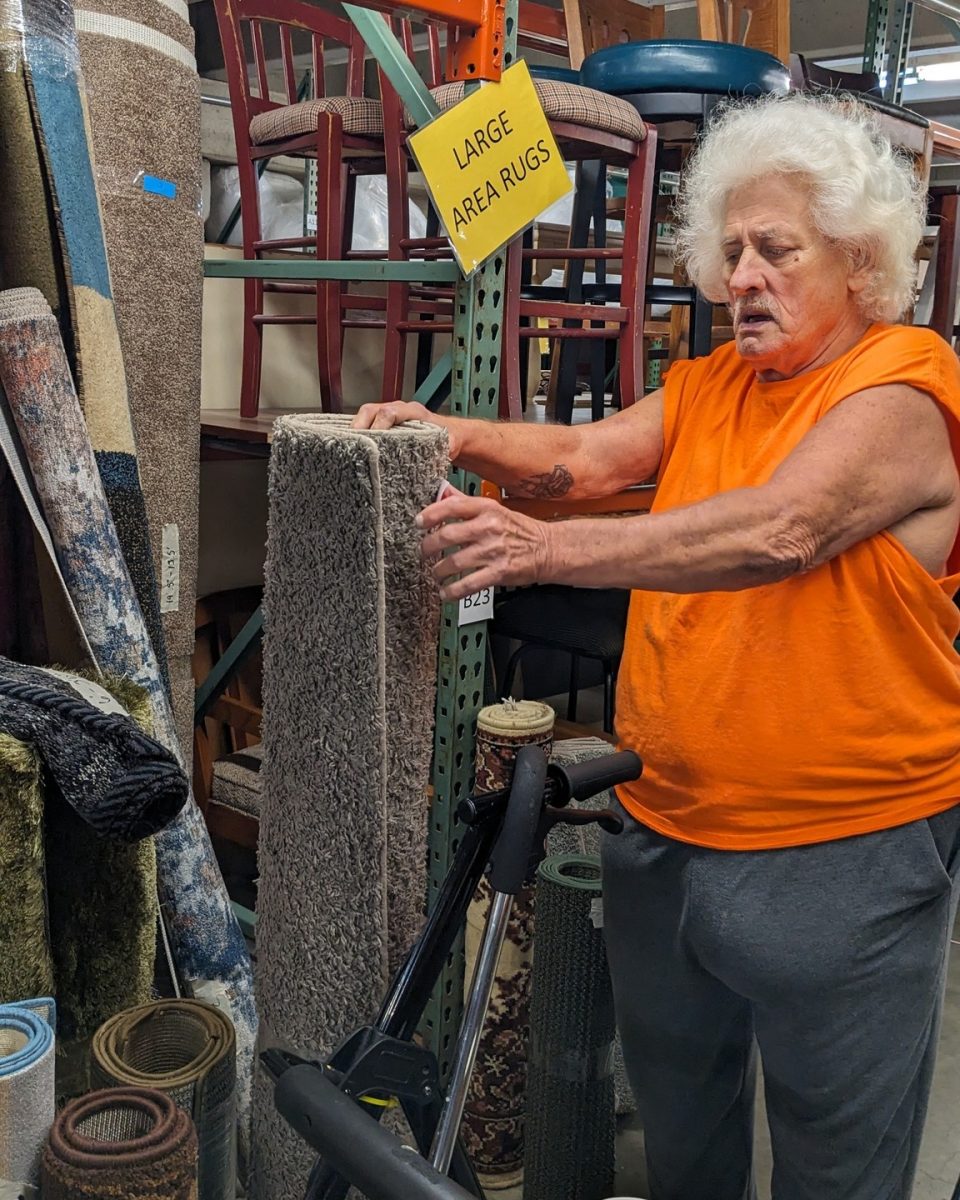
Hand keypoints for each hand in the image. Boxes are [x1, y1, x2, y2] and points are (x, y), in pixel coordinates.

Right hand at [351, 401, 460, 456]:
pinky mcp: (382, 427)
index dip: (379, 424)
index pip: (389, 412)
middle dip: (359, 425)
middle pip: (370, 411)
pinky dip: (358, 436)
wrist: (449, 435)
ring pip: (365, 417)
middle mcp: (397, 410)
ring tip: (347, 447)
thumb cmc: (447, 436)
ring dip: (355, 431)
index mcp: (413, 411)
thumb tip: (446, 447)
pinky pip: (366, 426)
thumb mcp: (451, 441)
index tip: (373, 439)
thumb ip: (449, 444)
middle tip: (351, 443)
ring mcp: (387, 417)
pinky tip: (352, 449)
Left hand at [418, 488, 551, 600]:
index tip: (419, 523)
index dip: (430, 514)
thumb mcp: (496, 509)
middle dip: (428, 547)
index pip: (452, 506)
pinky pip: (467, 584)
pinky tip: (446, 593)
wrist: (549, 549)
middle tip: (423, 552)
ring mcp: (493, 551)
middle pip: (446, 536)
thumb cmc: (521, 530)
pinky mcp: (498, 572)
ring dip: (438, 571)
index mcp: (487, 508)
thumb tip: (444, 494)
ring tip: (435, 573)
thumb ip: (468, 504)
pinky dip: (452, 591)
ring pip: (453, 563)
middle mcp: (489, 527)